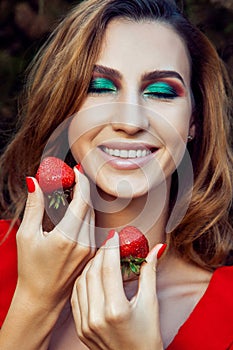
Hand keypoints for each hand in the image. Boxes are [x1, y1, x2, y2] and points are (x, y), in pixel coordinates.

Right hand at [16, 168, 95, 308]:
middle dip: (83, 190)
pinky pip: (93, 228)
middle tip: (72, 179)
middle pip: (90, 206)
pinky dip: (85, 216)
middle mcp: (84, 242)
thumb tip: (34, 182)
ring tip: (71, 194)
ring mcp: (90, 249)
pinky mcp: (92, 254)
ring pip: (93, 217)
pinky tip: (75, 213)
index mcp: (67, 236)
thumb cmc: (31, 269)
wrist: (43, 298)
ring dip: (84, 203)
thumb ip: (34, 206)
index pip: (83, 201)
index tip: (76, 171)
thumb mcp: (27, 235)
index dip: (82, 183)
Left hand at [71, 232, 163, 349]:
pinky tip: (93, 273)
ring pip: (82, 281)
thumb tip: (157, 248)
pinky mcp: (80, 327)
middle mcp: (97, 316)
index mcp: (116, 310)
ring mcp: (85, 323)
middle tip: (110, 243)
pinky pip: (77, 295)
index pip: (109, 268)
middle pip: (94, 272)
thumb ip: (150, 272)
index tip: (115, 235)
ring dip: (91, 265)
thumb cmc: (147, 337)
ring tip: (103, 256)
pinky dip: (84, 280)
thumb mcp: (150, 303)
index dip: (111, 247)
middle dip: (102, 253)